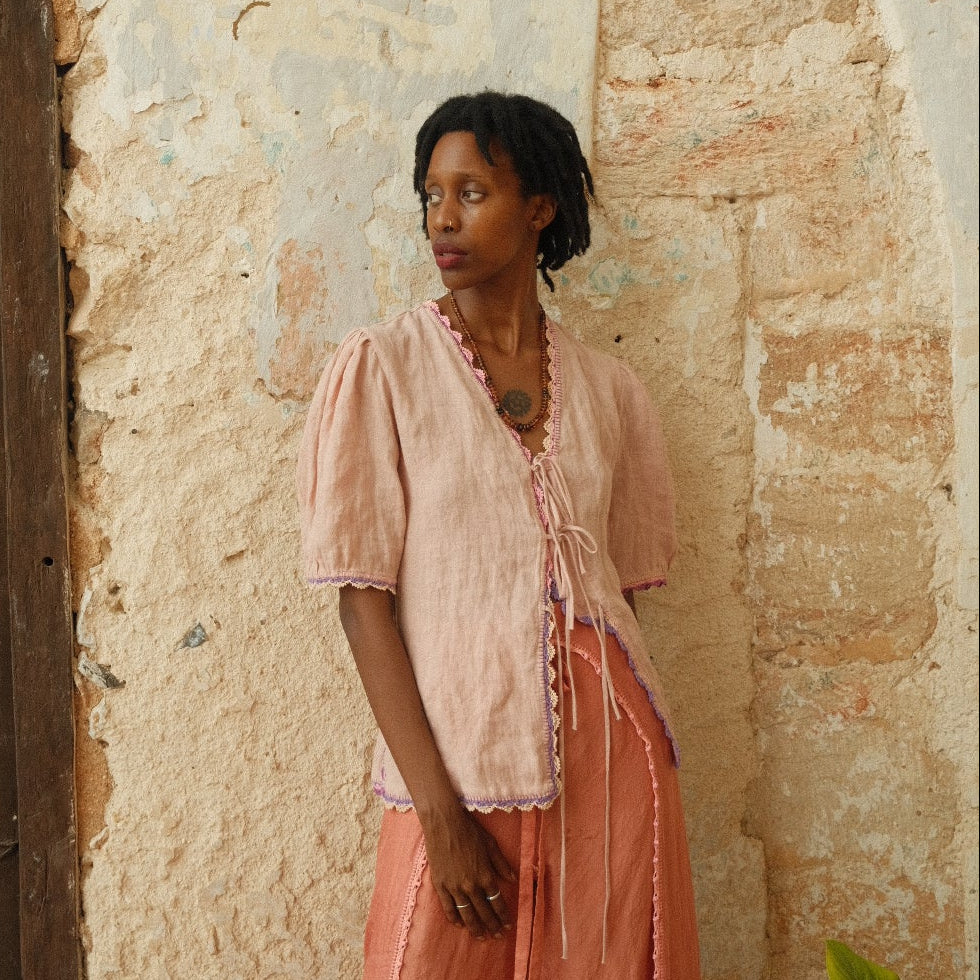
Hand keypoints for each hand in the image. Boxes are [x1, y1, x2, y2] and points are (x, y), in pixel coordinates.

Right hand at [419, 801, 515, 938]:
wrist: (444, 823)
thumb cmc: (469, 830)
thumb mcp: (490, 844)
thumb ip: (501, 864)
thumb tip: (513, 879)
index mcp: (485, 875)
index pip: (497, 902)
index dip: (503, 916)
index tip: (507, 926)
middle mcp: (471, 885)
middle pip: (483, 911)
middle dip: (492, 926)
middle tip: (497, 936)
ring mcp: (454, 887)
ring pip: (466, 914)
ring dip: (475, 928)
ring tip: (481, 937)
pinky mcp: (440, 885)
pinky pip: (448, 907)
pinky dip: (454, 918)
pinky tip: (460, 925)